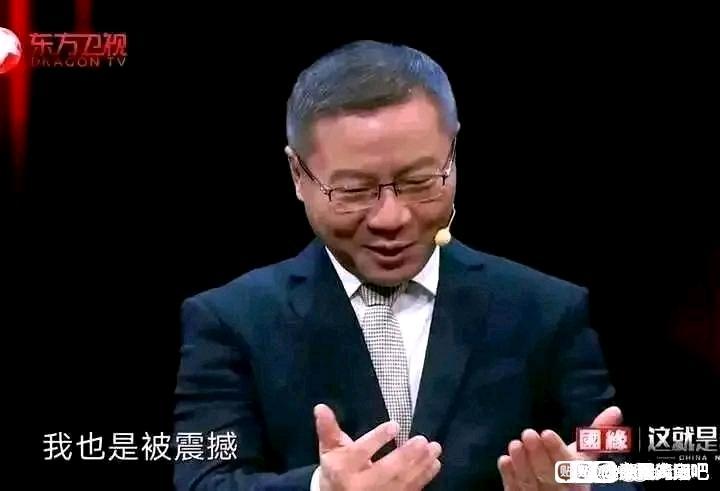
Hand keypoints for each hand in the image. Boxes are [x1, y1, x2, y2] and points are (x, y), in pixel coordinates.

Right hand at [314, 403, 442, 490]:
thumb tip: (321, 407)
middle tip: (422, 440)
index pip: (361, 453)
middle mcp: (362, 486)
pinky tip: (434, 464)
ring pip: (402, 482)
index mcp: (343, 469)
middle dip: (406, 456)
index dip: (377, 439)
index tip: (395, 425)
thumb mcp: (329, 450)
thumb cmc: (336, 469)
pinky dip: (424, 478)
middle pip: (386, 471)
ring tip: (434, 448)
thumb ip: (328, 429)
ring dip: (421, 465)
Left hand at [497, 406, 622, 489]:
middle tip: (528, 433)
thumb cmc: (570, 474)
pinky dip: (509, 476)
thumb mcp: (583, 458)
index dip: (557, 450)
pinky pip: (514, 490)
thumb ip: (595, 436)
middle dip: (538, 455)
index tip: (547, 433)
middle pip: (549, 476)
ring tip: (515, 444)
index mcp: (578, 479)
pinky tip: (504, 460)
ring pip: (530, 483)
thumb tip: (615, 409)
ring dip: (522, 463)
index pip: (569, 467)